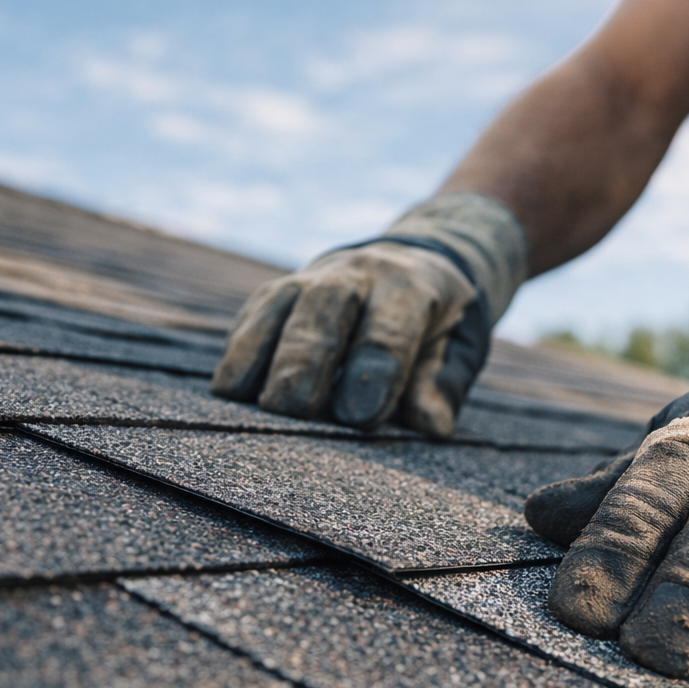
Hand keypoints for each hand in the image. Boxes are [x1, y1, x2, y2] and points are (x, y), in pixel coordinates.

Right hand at [211, 193, 527, 437]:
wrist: (405, 263)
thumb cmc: (432, 326)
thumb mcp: (456, 348)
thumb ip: (441, 385)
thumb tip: (429, 424)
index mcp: (408, 288)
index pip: (389, 328)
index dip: (375, 371)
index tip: (359, 415)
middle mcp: (354, 275)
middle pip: (322, 314)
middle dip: (306, 362)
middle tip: (294, 411)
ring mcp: (307, 281)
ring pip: (276, 311)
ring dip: (260, 357)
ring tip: (252, 405)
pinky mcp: (272, 297)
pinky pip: (249, 322)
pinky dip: (239, 356)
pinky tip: (232, 394)